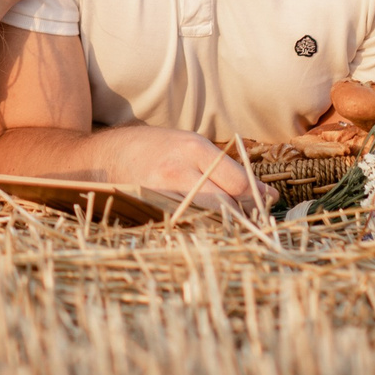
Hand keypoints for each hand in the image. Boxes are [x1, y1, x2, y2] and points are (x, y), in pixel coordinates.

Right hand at [124, 128, 275, 216]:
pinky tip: (204, 227)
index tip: (268, 201)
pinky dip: (201, 229)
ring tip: (230, 224)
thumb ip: (226, 167)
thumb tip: (266, 194)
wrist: (106, 156)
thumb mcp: (191, 145)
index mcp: (193, 148)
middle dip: (243, 214)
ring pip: (209, 219)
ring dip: (224, 224)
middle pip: (226, 204)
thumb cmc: (155, 148)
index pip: (238, 182)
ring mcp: (163, 194)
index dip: (257, 197)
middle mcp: (178, 170)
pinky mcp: (152, 212)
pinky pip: (187, 227)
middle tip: (253, 219)